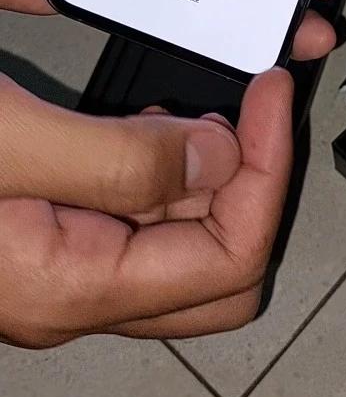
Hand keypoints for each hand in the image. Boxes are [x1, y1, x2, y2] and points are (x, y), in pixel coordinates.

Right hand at [0, 68, 291, 346]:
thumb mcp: (12, 141)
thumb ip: (118, 158)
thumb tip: (218, 159)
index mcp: (75, 288)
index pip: (228, 260)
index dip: (266, 172)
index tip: (269, 100)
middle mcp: (74, 295)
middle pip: (219, 270)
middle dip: (249, 181)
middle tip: (250, 109)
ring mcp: (62, 273)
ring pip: (179, 240)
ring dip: (207, 171)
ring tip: (195, 108)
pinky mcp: (48, 240)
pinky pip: (135, 218)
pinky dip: (162, 168)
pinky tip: (146, 124)